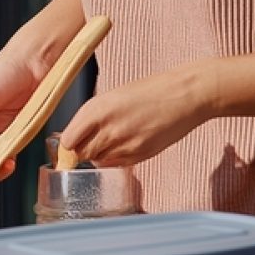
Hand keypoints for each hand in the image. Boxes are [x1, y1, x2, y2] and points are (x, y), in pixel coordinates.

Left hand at [59, 69, 209, 166]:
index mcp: (96, 110)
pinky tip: (127, 143)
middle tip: (92, 140)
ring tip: (114, 138)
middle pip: (81, 154)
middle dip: (83, 149)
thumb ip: (91, 117)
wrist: (186, 95)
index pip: (68, 141)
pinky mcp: (141, 155)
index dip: (69, 143)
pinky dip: (116, 158)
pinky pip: (117, 164)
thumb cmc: (150, 91)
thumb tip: (74, 134)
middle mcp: (108, 129)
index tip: (72, 141)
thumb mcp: (112, 97)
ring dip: (100, 154)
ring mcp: (125, 145)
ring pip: (98, 161)